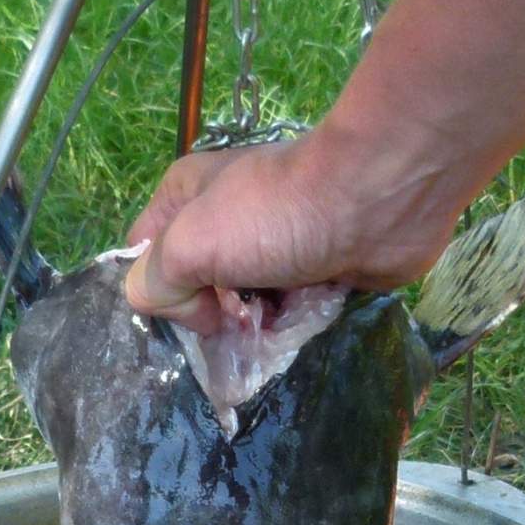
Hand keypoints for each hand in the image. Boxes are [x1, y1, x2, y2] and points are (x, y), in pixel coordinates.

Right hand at [122, 122, 469, 332]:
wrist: (377, 201)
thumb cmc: (275, 214)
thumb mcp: (191, 244)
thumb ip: (157, 281)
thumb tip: (171, 308)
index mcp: (186, 198)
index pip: (146, 258)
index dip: (158, 292)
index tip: (187, 309)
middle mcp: (225, 218)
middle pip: (197, 288)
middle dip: (212, 317)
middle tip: (236, 323)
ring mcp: (271, 244)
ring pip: (243, 306)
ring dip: (253, 327)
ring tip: (273, 324)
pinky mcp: (312, 269)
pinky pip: (286, 311)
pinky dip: (290, 323)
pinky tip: (301, 320)